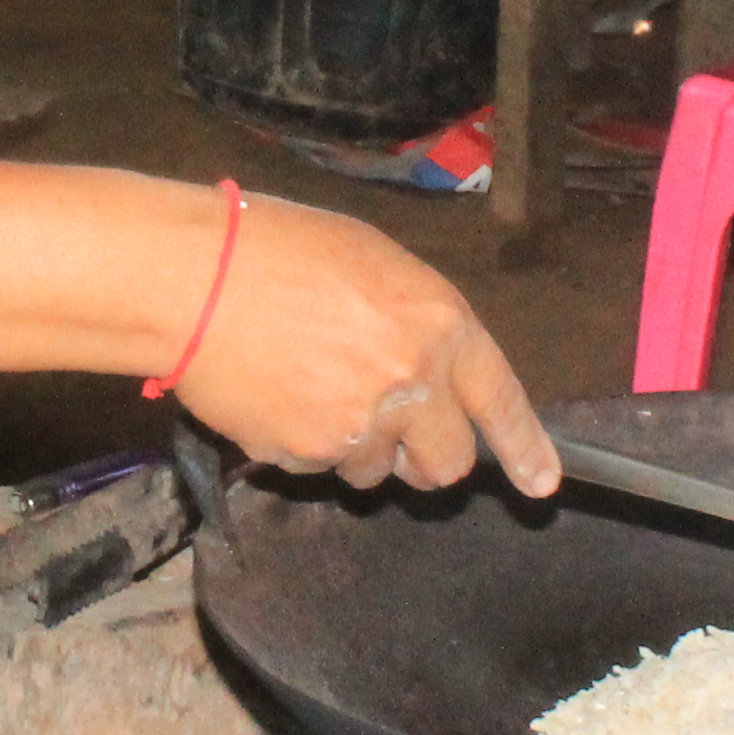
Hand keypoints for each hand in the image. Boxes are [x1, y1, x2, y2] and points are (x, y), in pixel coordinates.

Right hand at [172, 192, 558, 496]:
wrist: (193, 277)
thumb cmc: (278, 249)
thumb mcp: (374, 263)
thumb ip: (417, 324)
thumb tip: (430, 374)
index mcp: (439, 323)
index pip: (500, 400)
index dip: (524, 448)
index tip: (540, 485)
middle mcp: (412, 382)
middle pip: (447, 464)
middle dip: (426, 459)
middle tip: (395, 436)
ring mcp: (359, 426)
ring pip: (376, 472)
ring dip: (356, 449)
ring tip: (310, 389)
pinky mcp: (307, 455)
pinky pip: (318, 469)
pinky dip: (304, 446)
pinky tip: (276, 397)